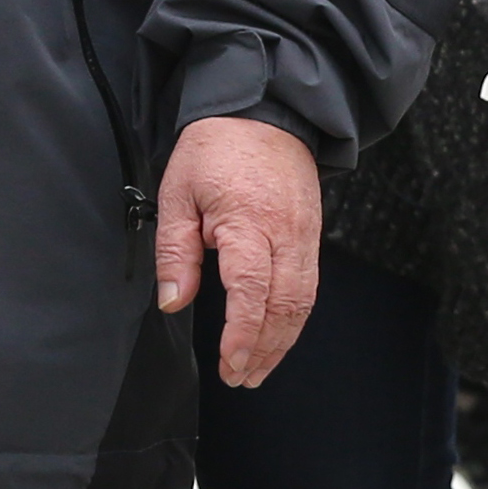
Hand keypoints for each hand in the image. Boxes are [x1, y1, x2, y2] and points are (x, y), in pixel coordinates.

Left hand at [157, 113, 327, 387]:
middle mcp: (286, 233)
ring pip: (303, 302)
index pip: (251, 290)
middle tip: (239, 377)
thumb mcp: (177, 193)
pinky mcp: (313, 235)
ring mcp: (305, 235)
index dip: (243, 333)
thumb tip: (174, 302)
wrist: (263, 111)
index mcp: (249, 221)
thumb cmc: (215, 149)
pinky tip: (277, 336)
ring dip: (283, 341)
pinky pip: (310, 286)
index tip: (230, 362)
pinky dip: (294, 319)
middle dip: (265, 349)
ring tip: (258, 369)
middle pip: (285, 305)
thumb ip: (175, 252)